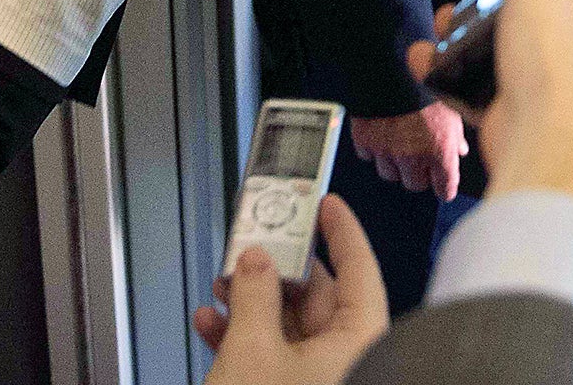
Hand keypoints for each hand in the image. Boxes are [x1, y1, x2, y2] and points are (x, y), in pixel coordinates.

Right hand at [195, 194, 388, 384]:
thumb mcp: (253, 350)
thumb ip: (255, 296)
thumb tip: (256, 258)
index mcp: (360, 342)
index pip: (359, 269)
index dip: (342, 231)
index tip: (326, 203)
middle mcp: (348, 358)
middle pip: (319, 296)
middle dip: (277, 270)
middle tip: (251, 246)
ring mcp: (322, 377)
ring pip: (291, 326)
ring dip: (253, 304)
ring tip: (222, 284)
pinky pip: (276, 356)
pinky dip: (246, 339)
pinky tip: (212, 324)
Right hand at [349, 103, 467, 200]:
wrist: (389, 76)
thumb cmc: (424, 93)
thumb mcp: (451, 113)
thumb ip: (456, 137)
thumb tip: (460, 151)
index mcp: (439, 152)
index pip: (445, 188)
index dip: (445, 188)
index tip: (444, 187)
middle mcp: (413, 159)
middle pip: (415, 185)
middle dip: (418, 174)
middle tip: (419, 157)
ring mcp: (387, 154)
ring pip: (390, 174)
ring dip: (395, 163)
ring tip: (399, 142)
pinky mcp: (366, 145)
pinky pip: (370, 157)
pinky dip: (374, 149)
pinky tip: (381, 133)